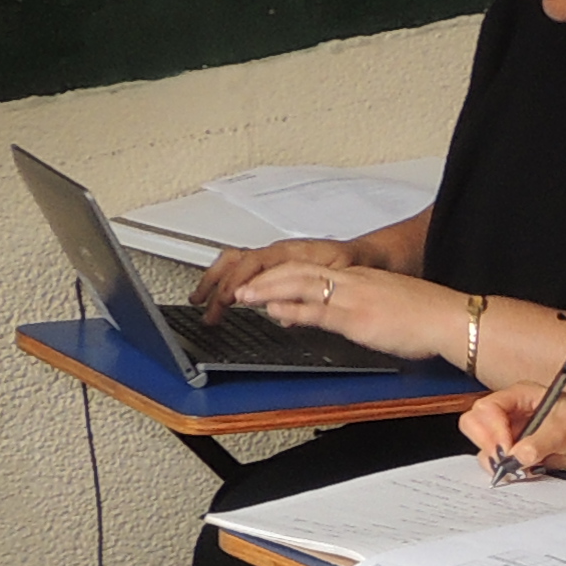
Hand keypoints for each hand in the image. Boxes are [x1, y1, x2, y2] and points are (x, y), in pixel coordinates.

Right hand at [192, 234, 354, 315]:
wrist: (366, 255)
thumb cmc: (354, 264)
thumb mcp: (340, 279)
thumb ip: (312, 297)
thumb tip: (283, 313)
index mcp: (291, 252)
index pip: (254, 263)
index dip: (238, 281)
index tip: (228, 300)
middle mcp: (278, 252)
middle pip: (236, 261)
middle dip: (216, 284)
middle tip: (206, 309)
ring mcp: (275, 256)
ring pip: (234, 261)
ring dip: (214, 280)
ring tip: (199, 300)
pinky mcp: (275, 264)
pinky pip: (243, 266)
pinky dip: (226, 278)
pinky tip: (221, 295)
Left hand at [228, 256, 455, 362]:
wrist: (451, 318)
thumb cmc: (430, 317)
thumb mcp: (392, 306)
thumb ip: (369, 309)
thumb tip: (358, 320)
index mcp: (361, 279)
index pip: (314, 270)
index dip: (284, 275)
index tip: (264, 282)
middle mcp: (353, 282)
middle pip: (299, 272)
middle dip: (266, 278)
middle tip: (240, 287)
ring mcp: (354, 298)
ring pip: (301, 285)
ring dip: (268, 290)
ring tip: (244, 295)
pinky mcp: (358, 318)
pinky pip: (318, 310)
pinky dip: (292, 309)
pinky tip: (273, 310)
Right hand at [456, 386, 565, 477]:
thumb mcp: (565, 431)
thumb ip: (538, 443)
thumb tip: (516, 458)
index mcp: (520, 396)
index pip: (485, 409)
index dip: (491, 430)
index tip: (507, 448)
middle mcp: (514, 413)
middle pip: (477, 426)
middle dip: (487, 445)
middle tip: (505, 461)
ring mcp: (517, 434)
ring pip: (487, 447)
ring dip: (496, 461)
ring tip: (517, 470)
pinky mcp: (524, 453)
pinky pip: (504, 463)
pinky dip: (507, 471)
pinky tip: (522, 474)